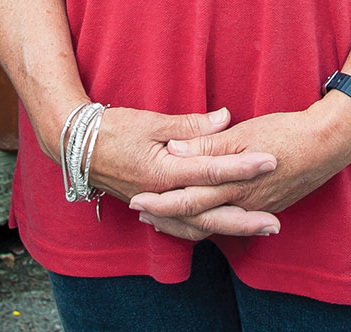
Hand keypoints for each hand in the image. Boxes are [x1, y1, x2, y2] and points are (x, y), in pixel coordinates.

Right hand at [74, 106, 279, 223]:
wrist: (75, 146)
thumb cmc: (111, 128)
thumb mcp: (150, 121)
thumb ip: (190, 125)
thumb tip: (225, 118)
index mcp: (162, 171)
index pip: (210, 170)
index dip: (242, 166)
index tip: (270, 161)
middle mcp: (160, 195)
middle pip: (209, 213)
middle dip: (244, 218)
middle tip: (276, 223)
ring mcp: (155, 205)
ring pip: (197, 227)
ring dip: (229, 229)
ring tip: (259, 230)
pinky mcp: (150, 207)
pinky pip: (180, 227)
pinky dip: (202, 231)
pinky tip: (220, 232)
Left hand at [127, 95, 350, 239]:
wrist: (328, 144)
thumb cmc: (285, 133)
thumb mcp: (244, 133)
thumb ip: (208, 144)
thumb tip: (174, 149)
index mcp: (233, 183)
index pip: (189, 197)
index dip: (161, 201)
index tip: (136, 199)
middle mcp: (241, 203)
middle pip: (196, 217)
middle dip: (166, 218)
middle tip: (139, 214)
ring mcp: (254, 208)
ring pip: (212, 224)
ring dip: (184, 222)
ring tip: (159, 218)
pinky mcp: (265, 206)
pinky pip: (229, 222)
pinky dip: (208, 222)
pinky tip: (199, 217)